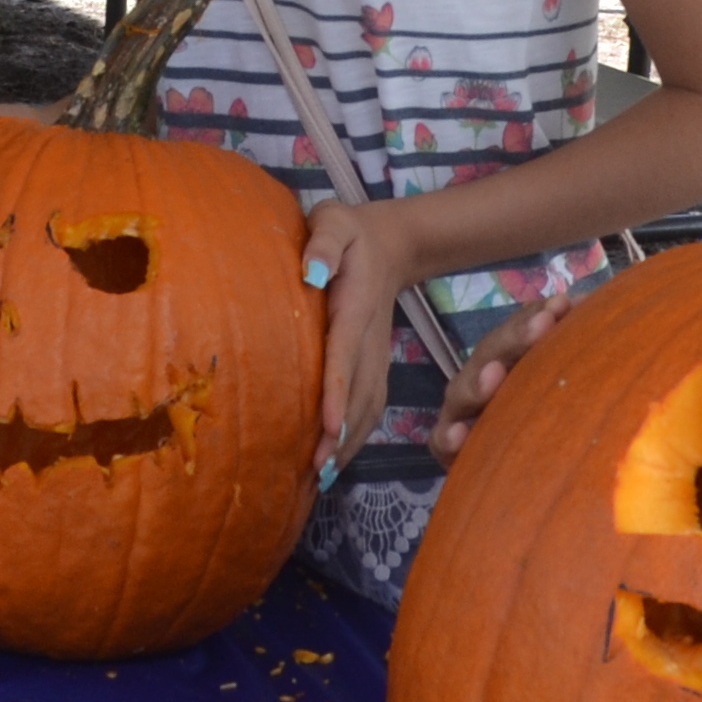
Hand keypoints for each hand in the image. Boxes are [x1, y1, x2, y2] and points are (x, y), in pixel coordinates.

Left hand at [302, 198, 414, 471]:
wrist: (391, 245)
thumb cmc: (349, 232)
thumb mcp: (335, 222)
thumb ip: (324, 242)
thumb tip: (310, 273)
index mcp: (355, 309)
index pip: (345, 354)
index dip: (337, 391)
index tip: (328, 426)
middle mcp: (369, 341)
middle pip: (359, 394)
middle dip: (341, 435)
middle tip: (317, 472)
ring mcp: (376, 357)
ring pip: (367, 407)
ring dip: (348, 444)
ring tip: (322, 479)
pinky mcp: (375, 366)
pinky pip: (369, 407)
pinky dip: (355, 437)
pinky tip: (335, 463)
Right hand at [432, 281, 587, 457]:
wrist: (537, 483)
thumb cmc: (561, 418)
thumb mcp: (570, 377)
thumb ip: (575, 339)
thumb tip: (592, 300)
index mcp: (514, 358)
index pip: (520, 330)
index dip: (536, 314)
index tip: (562, 305)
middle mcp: (486, 379)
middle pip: (492, 352)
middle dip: (515, 337)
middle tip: (542, 324)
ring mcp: (464, 412)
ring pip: (462, 391)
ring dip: (477, 382)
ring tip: (494, 375)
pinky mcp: (451, 448)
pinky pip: (442, 441)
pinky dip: (447, 437)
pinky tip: (459, 436)